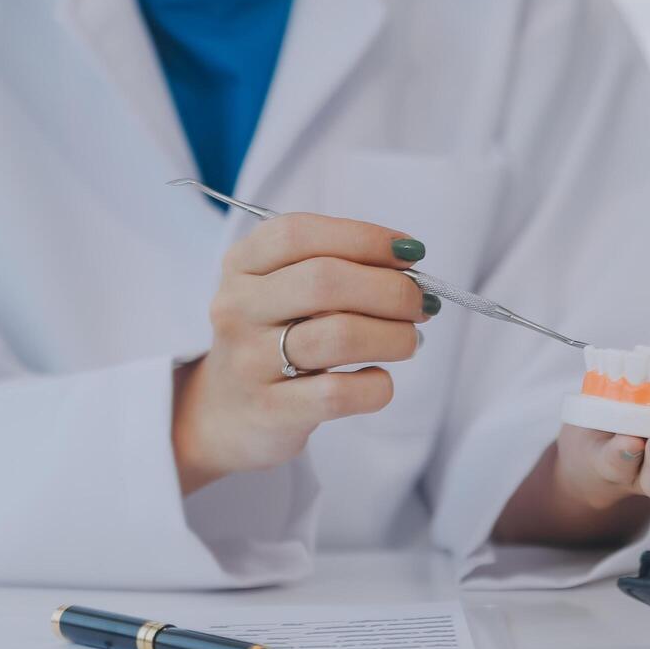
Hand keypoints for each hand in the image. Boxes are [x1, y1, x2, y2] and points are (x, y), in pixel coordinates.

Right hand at [172, 213, 436, 494]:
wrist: (227, 414)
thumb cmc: (275, 339)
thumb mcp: (286, 292)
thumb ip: (338, 270)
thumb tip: (412, 272)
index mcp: (243, 264)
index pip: (301, 234)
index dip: (365, 238)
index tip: (410, 251)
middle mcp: (238, 307)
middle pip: (326, 281)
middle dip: (391, 289)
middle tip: (422, 304)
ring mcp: (249, 361)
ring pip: (339, 336)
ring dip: (394, 336)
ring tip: (409, 341)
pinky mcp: (270, 410)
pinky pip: (339, 393)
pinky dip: (376, 385)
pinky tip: (377, 379)